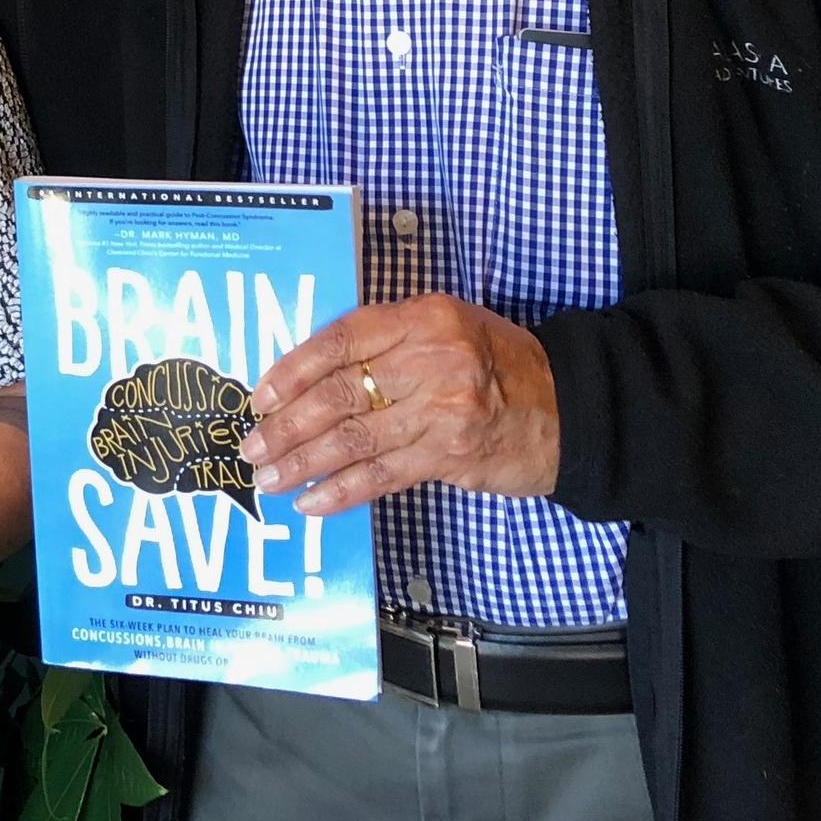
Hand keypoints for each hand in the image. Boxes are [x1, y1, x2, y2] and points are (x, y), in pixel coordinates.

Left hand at [239, 295, 560, 516]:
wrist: (568, 408)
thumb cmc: (497, 364)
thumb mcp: (445, 328)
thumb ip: (387, 341)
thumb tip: (310, 374)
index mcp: (422, 318)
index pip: (340, 340)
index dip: (293, 369)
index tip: (260, 395)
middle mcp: (431, 359)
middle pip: (339, 393)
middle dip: (287, 424)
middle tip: (252, 444)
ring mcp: (443, 410)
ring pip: (354, 438)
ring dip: (303, 462)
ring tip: (269, 477)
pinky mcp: (451, 455)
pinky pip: (382, 475)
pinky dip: (341, 491)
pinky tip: (312, 502)